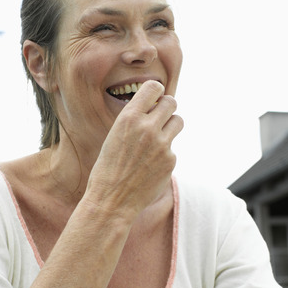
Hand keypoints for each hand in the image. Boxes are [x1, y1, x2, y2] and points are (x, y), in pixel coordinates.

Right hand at [85, 80, 183, 219]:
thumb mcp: (115, 135)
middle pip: (171, 102)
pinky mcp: (170, 161)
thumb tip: (156, 108)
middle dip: (167, 106)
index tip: (154, 98)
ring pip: (178, 121)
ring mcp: (162, 144)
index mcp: (129, 117)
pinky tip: (149, 166)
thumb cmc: (108, 167)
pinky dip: (164, 154)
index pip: (154, 87)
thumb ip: (135, 120)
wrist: (111, 199)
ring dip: (170, 126)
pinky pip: (172, 148)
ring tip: (158, 138)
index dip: (156, 91)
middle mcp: (147, 127)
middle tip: (160, 116)